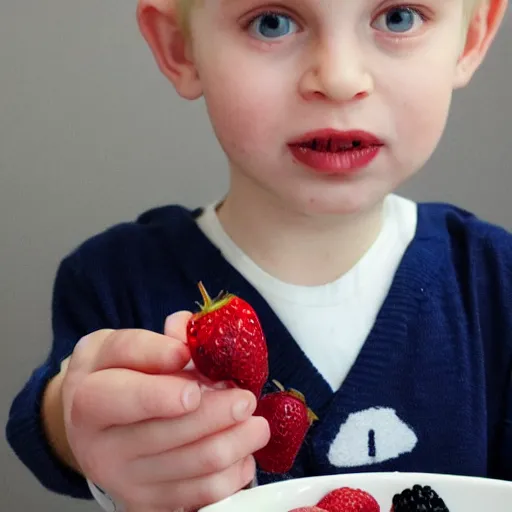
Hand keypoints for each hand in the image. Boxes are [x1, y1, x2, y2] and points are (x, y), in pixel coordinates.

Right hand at [61, 312, 269, 510]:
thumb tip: (189, 341)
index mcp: (89, 399)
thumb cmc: (111, 377)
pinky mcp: (147, 503)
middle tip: (246, 399)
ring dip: (234, 443)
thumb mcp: (118, 348)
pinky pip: (199, 496)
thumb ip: (153, 342)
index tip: (195, 386)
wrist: (92, 424)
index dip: (160, 394)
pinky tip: (243, 454)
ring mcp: (124, 481)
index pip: (122, 396)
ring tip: (257, 425)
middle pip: (167, 434)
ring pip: (191, 466)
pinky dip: (230, 474)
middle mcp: (100, 447)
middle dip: (216, 414)